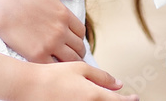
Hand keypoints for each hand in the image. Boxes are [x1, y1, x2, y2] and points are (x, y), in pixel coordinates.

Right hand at [0, 0, 86, 62]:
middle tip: (70, 56)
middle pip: (78, 48)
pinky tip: (50, 70)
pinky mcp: (37, 55)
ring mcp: (50, 44)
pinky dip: (55, 70)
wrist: (0, 3)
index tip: (72, 41)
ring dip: (69, 64)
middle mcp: (61, 31)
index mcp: (64, 14)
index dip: (78, 38)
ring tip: (64, 67)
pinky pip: (54, 68)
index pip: (80, 32)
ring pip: (70, 61)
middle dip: (76, 52)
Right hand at [15, 61, 138, 100]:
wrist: (29, 88)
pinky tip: (90, 98)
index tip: (135, 98)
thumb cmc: (53, 75)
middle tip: (121, 97)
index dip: (129, 100)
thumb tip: (119, 83)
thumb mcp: (79, 68)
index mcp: (94, 95)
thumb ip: (102, 76)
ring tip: (104, 96)